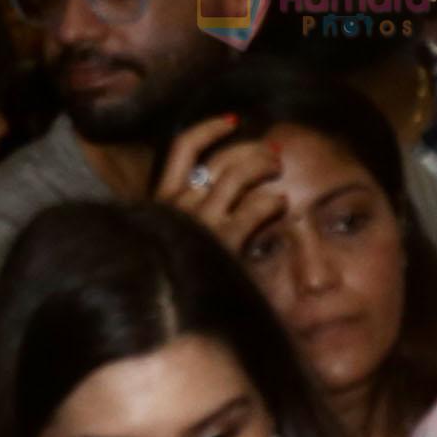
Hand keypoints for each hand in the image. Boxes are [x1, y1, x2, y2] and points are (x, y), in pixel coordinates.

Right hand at [155, 110, 288, 260]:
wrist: (169, 315)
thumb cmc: (174, 271)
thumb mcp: (166, 232)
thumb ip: (180, 206)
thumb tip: (210, 177)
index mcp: (158, 200)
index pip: (183, 148)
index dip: (210, 128)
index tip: (233, 121)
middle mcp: (176, 206)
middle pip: (220, 158)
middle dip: (251, 149)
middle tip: (272, 153)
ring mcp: (199, 222)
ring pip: (239, 174)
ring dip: (263, 165)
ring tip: (277, 170)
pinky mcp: (224, 243)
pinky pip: (255, 207)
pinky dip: (271, 201)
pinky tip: (279, 204)